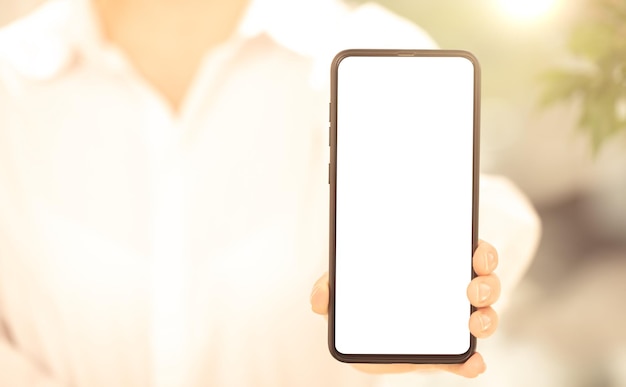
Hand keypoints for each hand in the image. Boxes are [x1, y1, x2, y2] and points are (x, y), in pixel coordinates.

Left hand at [310, 240, 500, 377]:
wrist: (367, 343)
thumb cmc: (364, 307)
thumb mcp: (345, 294)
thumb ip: (330, 290)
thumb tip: (319, 299)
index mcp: (433, 268)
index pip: (466, 252)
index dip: (479, 251)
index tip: (476, 254)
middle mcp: (451, 293)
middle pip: (485, 282)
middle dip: (488, 283)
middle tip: (473, 289)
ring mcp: (453, 324)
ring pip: (485, 316)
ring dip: (487, 319)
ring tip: (473, 323)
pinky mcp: (448, 355)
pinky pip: (468, 358)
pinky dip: (473, 362)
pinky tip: (473, 363)